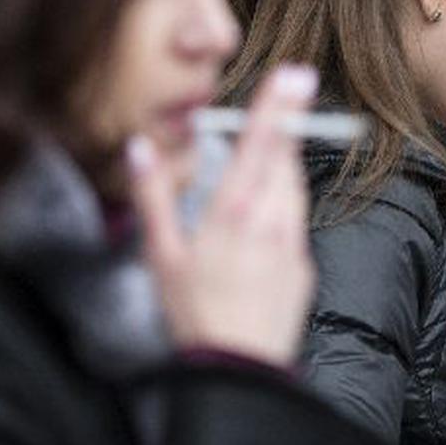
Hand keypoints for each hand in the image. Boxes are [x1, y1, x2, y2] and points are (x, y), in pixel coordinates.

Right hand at [129, 65, 316, 366]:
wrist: (240, 368)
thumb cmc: (194, 313)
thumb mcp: (161, 256)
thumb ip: (153, 197)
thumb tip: (141, 148)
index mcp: (231, 213)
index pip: (258, 147)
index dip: (275, 108)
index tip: (293, 75)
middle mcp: (269, 220)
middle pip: (284, 157)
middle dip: (289, 118)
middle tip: (299, 79)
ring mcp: (292, 240)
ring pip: (293, 185)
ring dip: (285, 160)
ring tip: (275, 140)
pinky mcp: (304, 261)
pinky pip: (296, 218)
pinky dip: (284, 200)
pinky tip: (266, 207)